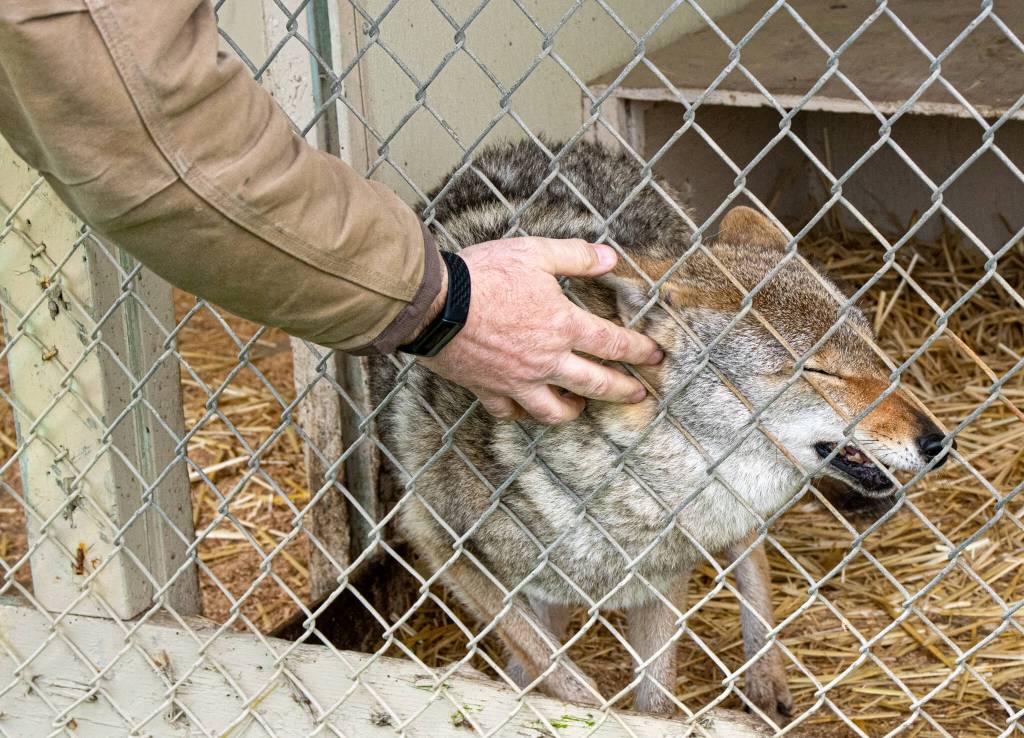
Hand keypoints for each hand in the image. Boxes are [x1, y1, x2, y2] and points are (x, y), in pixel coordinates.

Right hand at [413, 237, 663, 423]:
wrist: (436, 304)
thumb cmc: (485, 275)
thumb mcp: (535, 252)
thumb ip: (576, 257)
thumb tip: (611, 257)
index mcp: (563, 325)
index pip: (613, 344)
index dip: (640, 351)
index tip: (656, 357)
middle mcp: (547, 360)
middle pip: (595, 383)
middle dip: (622, 390)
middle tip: (638, 395)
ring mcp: (518, 381)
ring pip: (554, 410)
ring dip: (574, 411)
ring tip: (581, 408)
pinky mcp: (488, 389)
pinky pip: (509, 412)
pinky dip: (519, 413)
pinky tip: (524, 409)